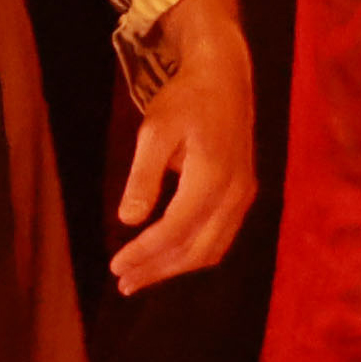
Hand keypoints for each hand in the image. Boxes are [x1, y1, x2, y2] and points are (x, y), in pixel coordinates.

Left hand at [111, 0, 259, 292]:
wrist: (225, 78)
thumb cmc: (185, 100)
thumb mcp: (155, 130)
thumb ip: (143, 175)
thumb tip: (128, 219)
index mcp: (212, 176)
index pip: (176, 229)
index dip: (145, 252)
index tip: (117, 266)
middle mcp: (234, 193)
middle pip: (196, 249)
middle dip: (158, 269)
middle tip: (124, 282)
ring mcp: (243, 196)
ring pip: (212, 249)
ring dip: (175, 268)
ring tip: (141, 277)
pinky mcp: (243, 195)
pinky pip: (221, 237)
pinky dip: (193, 254)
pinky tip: (169, 257)